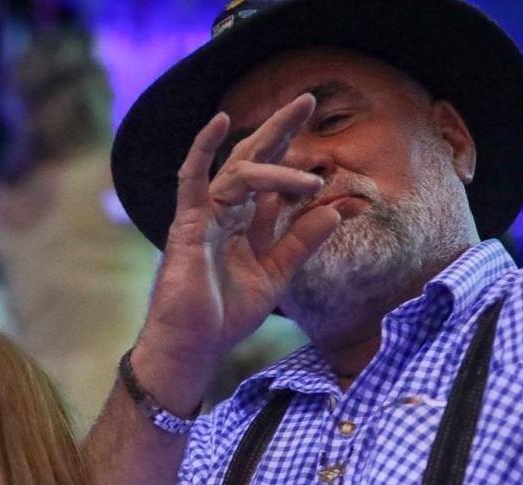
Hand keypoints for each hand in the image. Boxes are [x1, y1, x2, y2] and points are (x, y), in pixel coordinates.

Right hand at [136, 94, 342, 398]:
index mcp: (242, 224)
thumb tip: (334, 213)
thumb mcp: (275, 276)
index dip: (289, 150)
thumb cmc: (224, 317)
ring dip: (276, 169)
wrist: (193, 347)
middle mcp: (222, 212)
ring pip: (239, 173)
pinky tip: (220, 122)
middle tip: (307, 100)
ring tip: (310, 182)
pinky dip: (203, 149)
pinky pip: (192, 179)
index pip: (267, 177)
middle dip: (279, 130)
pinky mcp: (188, 225)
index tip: (313, 125)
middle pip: (252, 159)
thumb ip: (300, 244)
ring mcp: (203, 216)